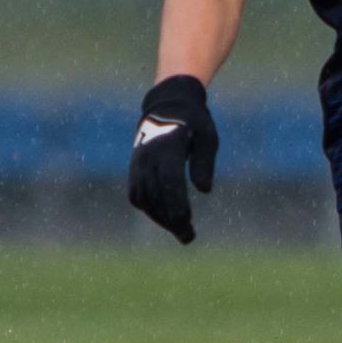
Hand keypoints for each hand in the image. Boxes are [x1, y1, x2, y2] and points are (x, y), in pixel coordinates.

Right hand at [128, 74, 218, 242]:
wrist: (167, 104)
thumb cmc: (194, 121)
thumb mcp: (208, 136)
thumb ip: (205, 162)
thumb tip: (205, 190)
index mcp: (166, 148)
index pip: (169, 184)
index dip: (177, 207)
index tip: (188, 225)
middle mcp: (147, 158)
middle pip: (156, 197)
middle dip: (171, 220)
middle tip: (188, 238)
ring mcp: (137, 163)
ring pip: (143, 199)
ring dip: (160, 218)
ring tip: (181, 231)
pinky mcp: (134, 168)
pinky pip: (137, 195)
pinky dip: (149, 209)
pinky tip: (165, 219)